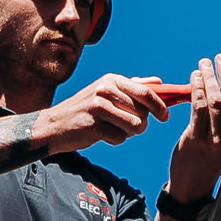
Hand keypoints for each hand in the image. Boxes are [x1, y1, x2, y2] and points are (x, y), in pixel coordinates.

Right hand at [31, 73, 170, 154]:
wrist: (55, 125)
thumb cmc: (86, 109)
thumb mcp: (107, 92)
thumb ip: (133, 87)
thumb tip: (159, 82)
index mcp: (112, 80)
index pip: (145, 92)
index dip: (160, 106)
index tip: (165, 116)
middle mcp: (105, 90)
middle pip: (142, 112)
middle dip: (141, 123)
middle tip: (128, 126)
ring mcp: (98, 108)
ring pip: (134, 126)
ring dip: (128, 133)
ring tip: (113, 129)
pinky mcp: (93, 126)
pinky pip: (120, 138)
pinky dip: (115, 140)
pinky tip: (101, 135)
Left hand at [165, 55, 220, 203]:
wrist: (192, 182)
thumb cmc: (209, 158)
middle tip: (220, 59)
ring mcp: (214, 140)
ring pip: (214, 101)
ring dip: (209, 78)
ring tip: (205, 64)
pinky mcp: (195, 139)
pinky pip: (197, 108)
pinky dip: (197, 89)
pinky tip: (195, 79)